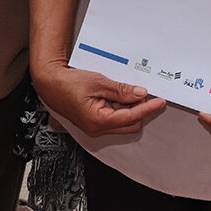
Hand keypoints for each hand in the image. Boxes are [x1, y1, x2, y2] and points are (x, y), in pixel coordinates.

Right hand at [33, 60, 165, 136]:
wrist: (50, 84)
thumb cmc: (68, 83)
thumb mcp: (98, 82)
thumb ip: (121, 90)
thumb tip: (140, 93)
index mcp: (98, 121)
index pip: (131, 117)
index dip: (147, 108)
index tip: (160, 100)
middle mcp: (97, 129)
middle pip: (130, 125)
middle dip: (142, 110)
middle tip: (149, 93)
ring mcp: (95, 127)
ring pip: (123, 123)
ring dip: (132, 109)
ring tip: (134, 91)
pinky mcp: (94, 122)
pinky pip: (114, 119)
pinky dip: (122, 108)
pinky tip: (123, 95)